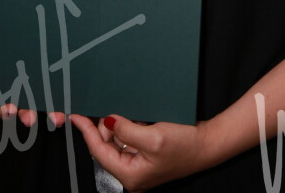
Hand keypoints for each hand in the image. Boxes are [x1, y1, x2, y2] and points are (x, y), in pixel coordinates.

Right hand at [0, 34, 65, 129]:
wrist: (49, 33)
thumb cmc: (20, 46)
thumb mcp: (3, 44)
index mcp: (11, 88)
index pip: (3, 104)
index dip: (5, 109)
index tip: (9, 110)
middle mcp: (29, 96)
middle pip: (24, 112)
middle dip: (27, 115)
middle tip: (29, 118)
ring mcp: (47, 97)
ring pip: (47, 112)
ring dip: (51, 116)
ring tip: (56, 118)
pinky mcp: (64, 94)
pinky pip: (67, 106)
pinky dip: (70, 109)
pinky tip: (72, 109)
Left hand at [69, 113, 214, 191]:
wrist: (208, 144)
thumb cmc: (185, 145)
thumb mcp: (153, 137)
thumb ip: (126, 130)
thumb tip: (107, 121)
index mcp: (130, 175)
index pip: (99, 152)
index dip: (86, 132)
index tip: (76, 115)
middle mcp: (132, 173)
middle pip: (106, 146)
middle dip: (107, 126)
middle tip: (116, 109)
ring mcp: (139, 165)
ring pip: (116, 140)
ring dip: (120, 125)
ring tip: (135, 116)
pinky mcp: (146, 155)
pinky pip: (129, 139)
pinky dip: (129, 126)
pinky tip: (139, 119)